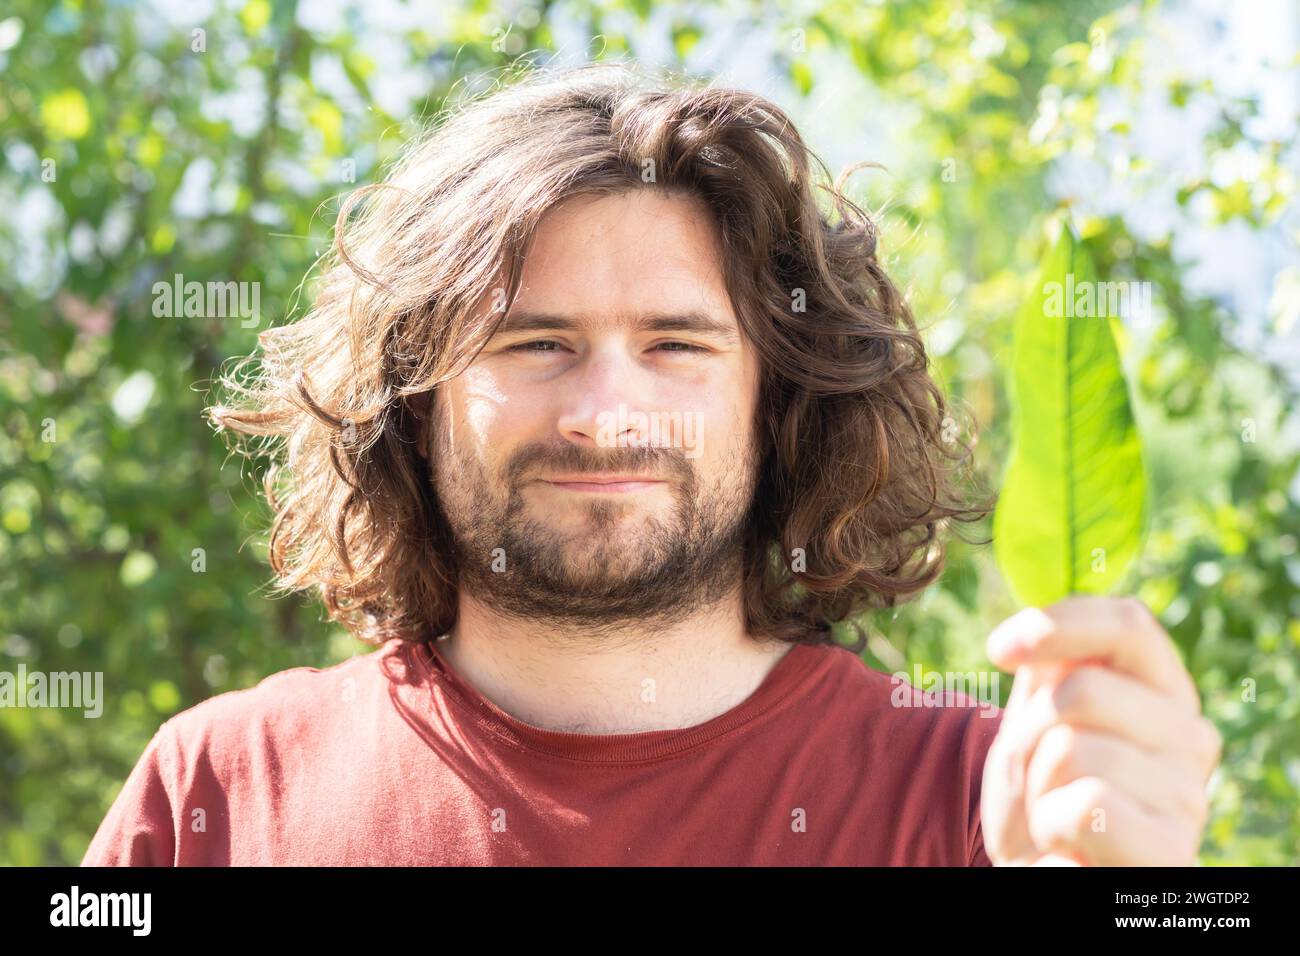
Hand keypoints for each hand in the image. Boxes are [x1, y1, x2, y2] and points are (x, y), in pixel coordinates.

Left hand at [980, 596, 1221, 865]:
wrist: (1044, 869)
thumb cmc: (1043, 789)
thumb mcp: (1039, 716)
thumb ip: (1050, 664)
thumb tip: (1035, 623)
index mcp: (1165, 692)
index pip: (1127, 625)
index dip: (1057, 624)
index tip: (998, 649)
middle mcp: (1192, 739)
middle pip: (1081, 691)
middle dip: (1031, 731)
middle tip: (1037, 773)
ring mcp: (1188, 800)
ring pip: (1071, 750)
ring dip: (1036, 785)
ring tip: (1051, 811)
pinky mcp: (1169, 854)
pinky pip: (1083, 811)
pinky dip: (1050, 825)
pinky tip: (1064, 844)